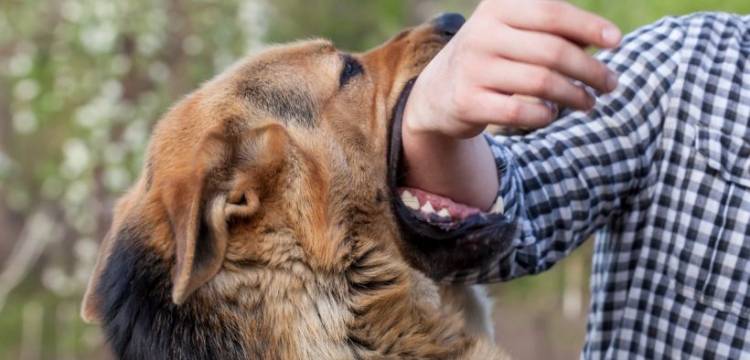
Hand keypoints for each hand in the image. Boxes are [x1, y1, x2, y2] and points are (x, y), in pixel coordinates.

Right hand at [402, 0, 621, 208]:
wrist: (437, 92)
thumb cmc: (493, 57)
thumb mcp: (514, 32)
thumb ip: (554, 31)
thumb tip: (605, 39)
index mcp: (497, 8)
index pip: (552, 12)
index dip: (588, 26)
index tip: (617, 42)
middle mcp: (482, 34)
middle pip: (552, 51)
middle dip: (590, 70)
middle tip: (611, 84)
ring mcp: (473, 69)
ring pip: (541, 83)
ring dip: (575, 95)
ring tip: (589, 102)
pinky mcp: (468, 102)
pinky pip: (520, 112)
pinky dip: (545, 115)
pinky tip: (552, 113)